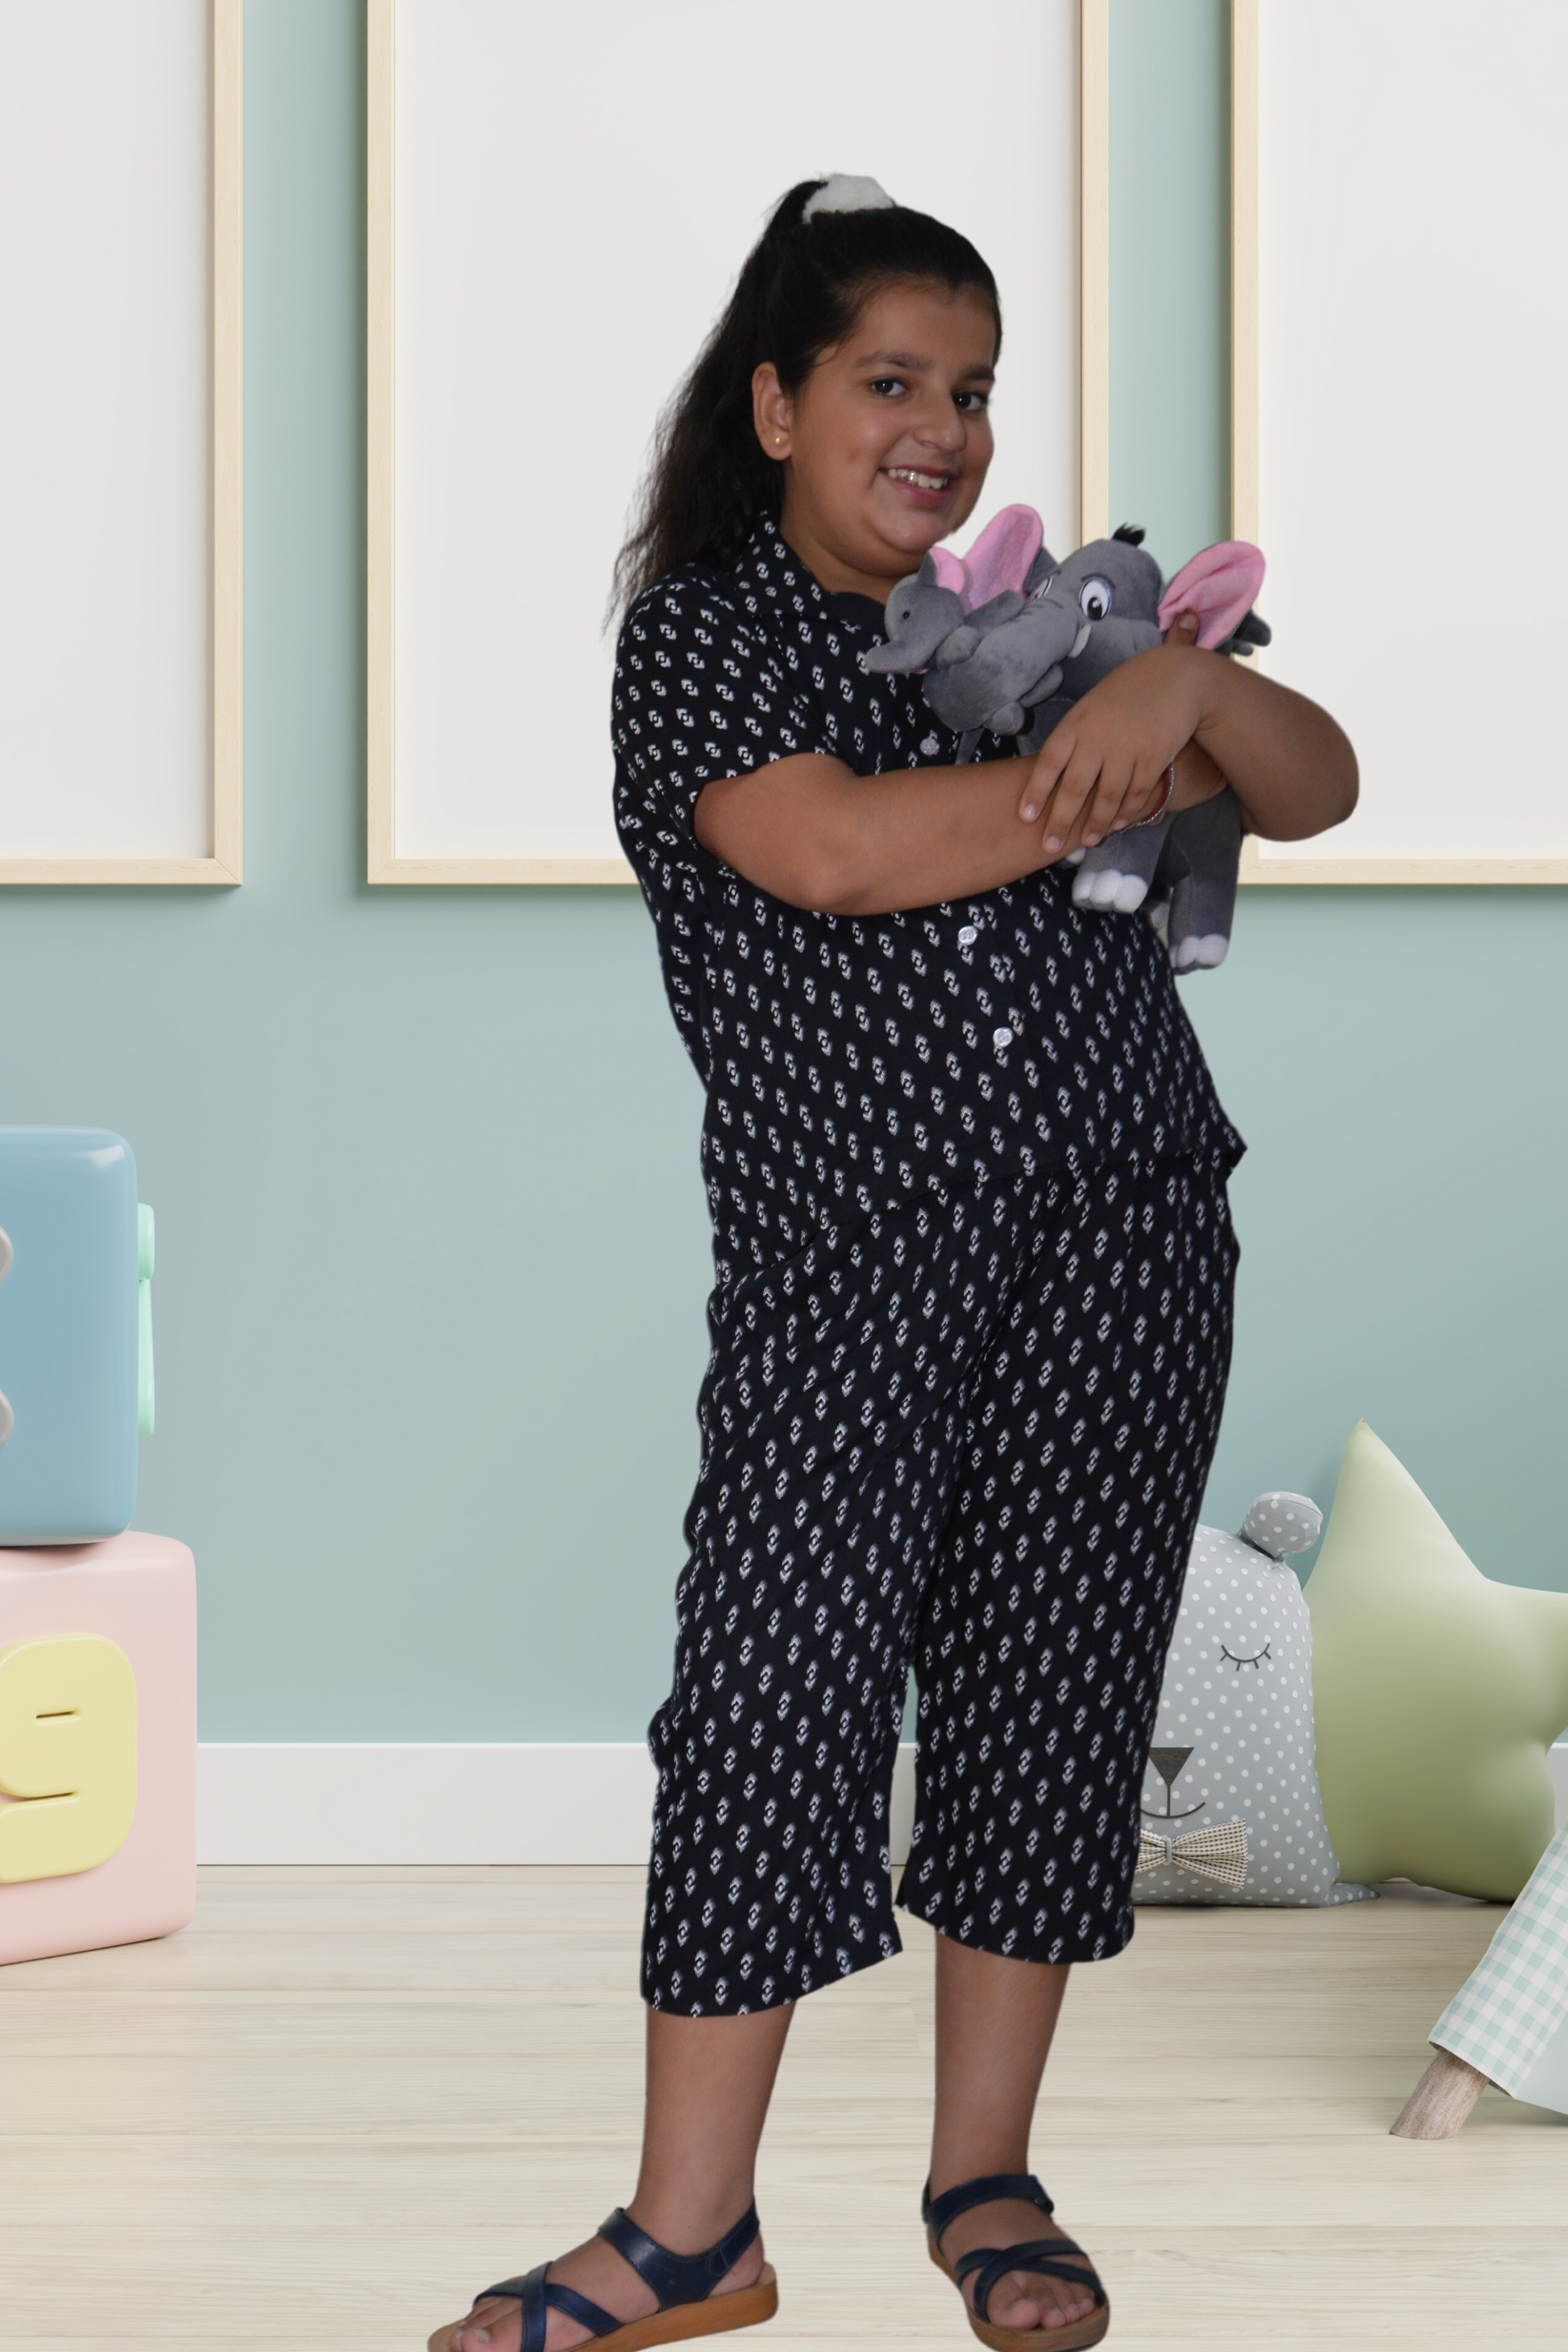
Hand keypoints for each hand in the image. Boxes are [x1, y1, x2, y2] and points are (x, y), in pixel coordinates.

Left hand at [1018, 611, 1221, 852]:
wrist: (1175, 677)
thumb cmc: (1126, 693)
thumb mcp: (1091, 706)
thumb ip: (1074, 737)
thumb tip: (1054, 774)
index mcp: (1077, 723)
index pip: (1049, 762)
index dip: (1036, 791)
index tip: (1026, 816)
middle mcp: (1098, 737)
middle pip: (1075, 787)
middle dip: (1060, 821)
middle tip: (1049, 846)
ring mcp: (1128, 748)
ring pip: (1107, 797)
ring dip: (1096, 823)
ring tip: (1088, 841)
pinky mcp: (1154, 757)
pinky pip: (1136, 793)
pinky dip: (1127, 811)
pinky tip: (1119, 823)